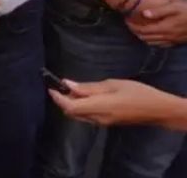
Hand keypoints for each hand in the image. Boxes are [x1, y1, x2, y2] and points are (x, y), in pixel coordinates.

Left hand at [51, 79, 180, 127]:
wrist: (158, 110)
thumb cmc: (137, 93)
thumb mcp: (112, 85)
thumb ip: (89, 87)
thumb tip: (67, 85)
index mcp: (99, 108)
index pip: (70, 107)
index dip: (57, 98)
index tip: (51, 87)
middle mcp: (98, 119)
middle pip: (72, 113)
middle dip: (63, 100)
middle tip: (61, 85)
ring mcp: (103, 123)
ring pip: (79, 115)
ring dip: (72, 104)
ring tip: (73, 88)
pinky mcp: (108, 123)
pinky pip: (88, 116)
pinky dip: (81, 107)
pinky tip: (86, 96)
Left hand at [128, 0, 186, 46]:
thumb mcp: (174, 7)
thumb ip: (158, 11)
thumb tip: (144, 14)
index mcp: (164, 28)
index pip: (143, 30)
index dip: (133, 26)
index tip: (126, 19)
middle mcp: (167, 37)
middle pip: (146, 37)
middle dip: (135, 31)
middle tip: (128, 24)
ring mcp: (172, 40)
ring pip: (152, 42)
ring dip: (142, 37)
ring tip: (136, 29)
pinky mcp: (177, 42)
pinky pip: (161, 44)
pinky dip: (152, 41)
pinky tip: (150, 36)